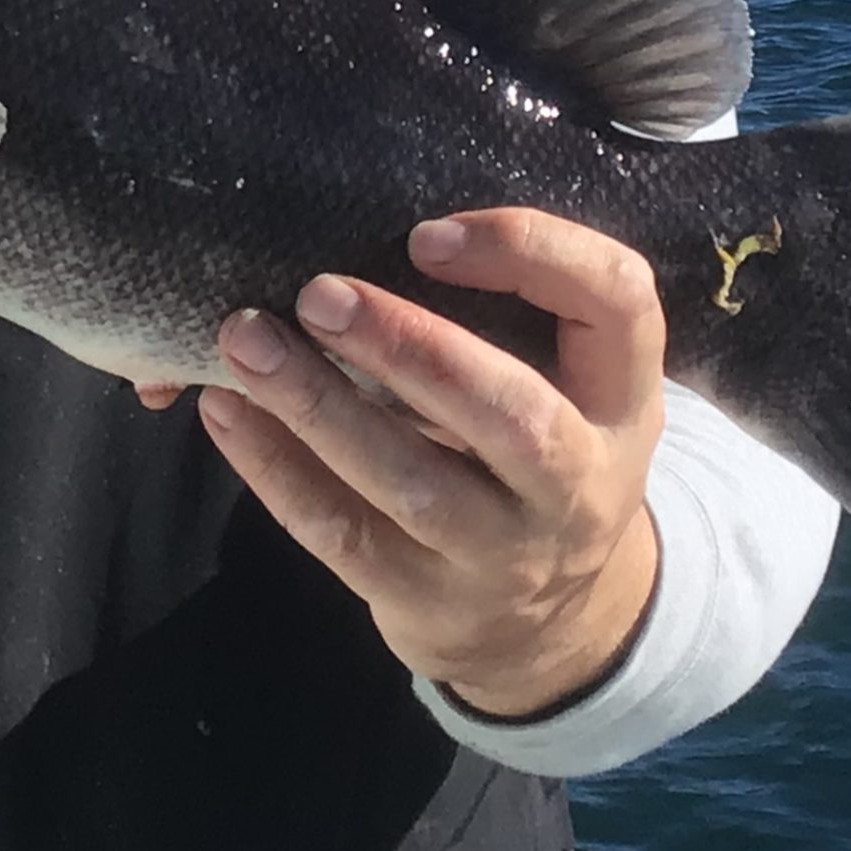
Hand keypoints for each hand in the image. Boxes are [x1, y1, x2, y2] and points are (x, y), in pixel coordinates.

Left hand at [198, 209, 664, 717]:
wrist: (549, 626)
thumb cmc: (536, 454)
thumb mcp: (570, 385)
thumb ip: (512, 314)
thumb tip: (363, 225)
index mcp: (623, 398)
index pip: (617, 302)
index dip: (531, 253)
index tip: (427, 235)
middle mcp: (582, 481)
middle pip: (512, 414)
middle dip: (409, 346)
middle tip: (317, 292)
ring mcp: (505, 555)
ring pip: (411, 482)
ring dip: (317, 406)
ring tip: (245, 339)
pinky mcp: (427, 602)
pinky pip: (343, 534)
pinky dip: (276, 468)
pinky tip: (227, 408)